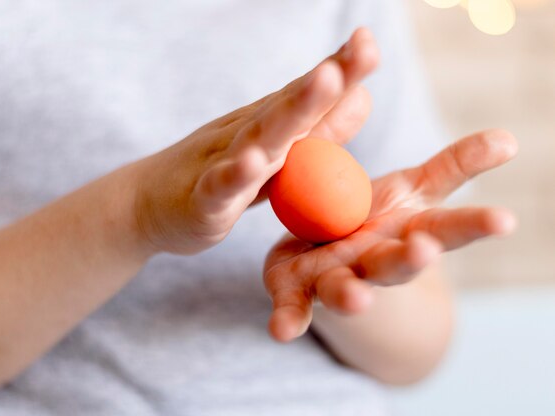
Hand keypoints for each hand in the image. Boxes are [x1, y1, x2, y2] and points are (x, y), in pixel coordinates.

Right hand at [133, 28, 378, 253]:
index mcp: (269, 126)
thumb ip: (319, 131)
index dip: (342, 69)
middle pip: (291, 106)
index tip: (369, 42)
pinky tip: (253, 161)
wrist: (147, 205)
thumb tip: (365, 97)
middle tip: (363, 49)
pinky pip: (221, 187)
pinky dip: (236, 175)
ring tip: (325, 82)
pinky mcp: (204, 201)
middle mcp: (248, 136)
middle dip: (329, 79)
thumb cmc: (220, 178)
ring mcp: (222, 165)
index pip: (308, 93)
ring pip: (260, 137)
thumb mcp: (276, 156)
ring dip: (293, 110)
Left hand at [264, 129, 517, 341]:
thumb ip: (455, 167)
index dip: (474, 225)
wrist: (331, 255)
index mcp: (407, 234)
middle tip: (423, 250)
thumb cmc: (377, 217)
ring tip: (358, 299)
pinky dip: (289, 320)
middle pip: (398, 264)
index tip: (504, 220)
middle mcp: (375, 262)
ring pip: (346, 289)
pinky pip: (294, 307)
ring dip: (352, 295)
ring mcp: (337, 278)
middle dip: (411, 259)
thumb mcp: (416, 189)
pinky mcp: (297, 288)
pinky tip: (281, 332)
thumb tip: (510, 140)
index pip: (447, 228)